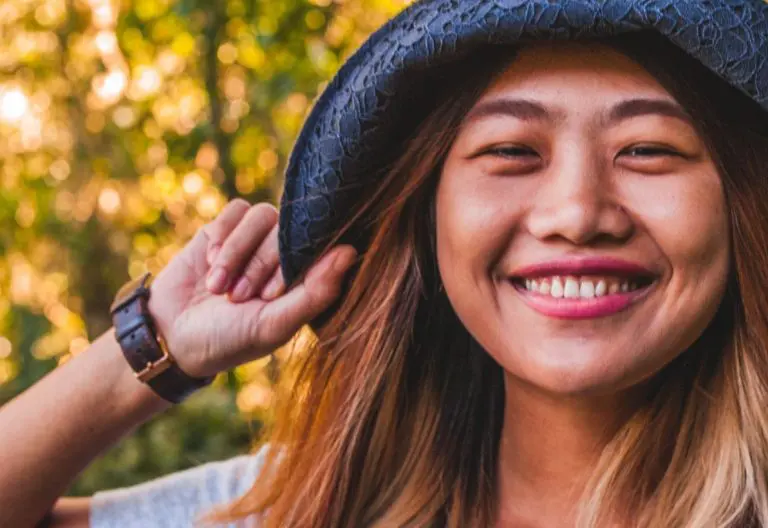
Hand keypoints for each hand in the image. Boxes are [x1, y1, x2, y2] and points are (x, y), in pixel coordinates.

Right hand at [145, 199, 356, 377]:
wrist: (171, 335)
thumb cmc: (230, 339)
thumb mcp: (274, 325)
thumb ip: (315, 293)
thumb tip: (351, 252)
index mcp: (304, 280)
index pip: (319, 248)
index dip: (292, 267)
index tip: (269, 296)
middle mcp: (284, 255)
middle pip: (286, 230)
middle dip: (258, 265)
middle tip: (236, 297)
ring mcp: (255, 239)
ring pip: (262, 216)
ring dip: (236, 252)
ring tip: (217, 286)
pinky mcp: (226, 228)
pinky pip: (237, 209)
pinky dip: (223, 236)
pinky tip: (209, 265)